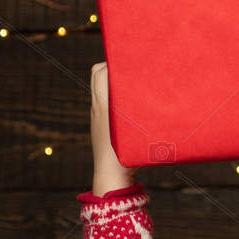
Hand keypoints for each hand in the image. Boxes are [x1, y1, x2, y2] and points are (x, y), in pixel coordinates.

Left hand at [89, 62, 135, 195]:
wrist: (112, 177)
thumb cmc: (124, 155)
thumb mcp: (133, 128)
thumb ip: (135, 106)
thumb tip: (142, 84)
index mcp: (101, 104)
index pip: (100, 71)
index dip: (114, 62)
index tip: (133, 60)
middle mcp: (96, 107)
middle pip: (99, 75)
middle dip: (114, 68)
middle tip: (136, 69)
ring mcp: (98, 116)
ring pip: (103, 88)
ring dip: (117, 83)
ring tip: (137, 84)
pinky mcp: (102, 125)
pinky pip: (107, 101)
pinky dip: (117, 96)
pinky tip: (135, 103)